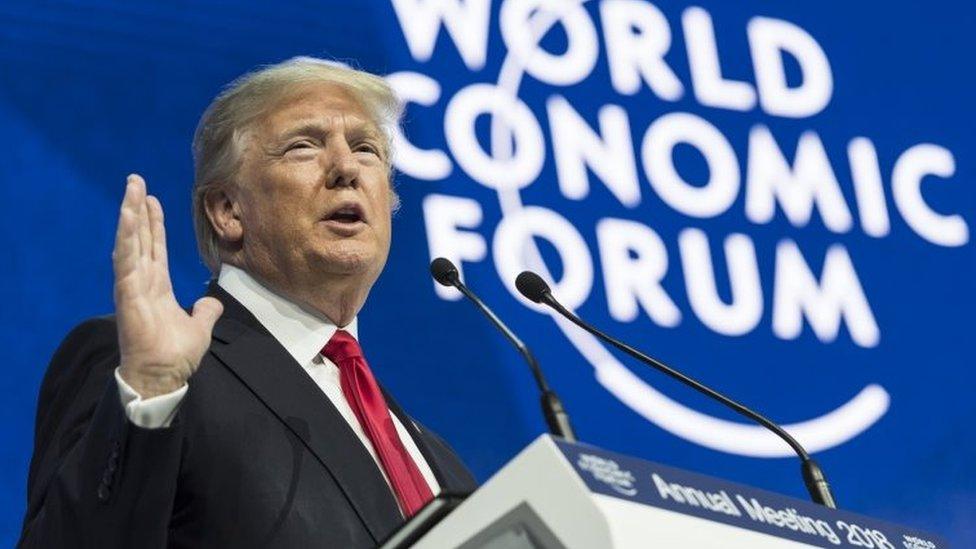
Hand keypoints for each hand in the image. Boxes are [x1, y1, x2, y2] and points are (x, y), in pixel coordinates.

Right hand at [113, 174, 222, 397]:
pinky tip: (127, 215)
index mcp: (156, 286)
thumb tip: (212, 302)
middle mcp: (142, 281)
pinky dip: (126, 237)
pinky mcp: (128, 293)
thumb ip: (206, 311)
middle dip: (137, 209)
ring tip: (131, 188)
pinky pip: (126, 260)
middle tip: (135, 181)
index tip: (152, 200)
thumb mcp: (199, 327)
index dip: (153, 223)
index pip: (154, 247)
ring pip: (131, 242)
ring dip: (130, 214)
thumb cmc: (175, 356)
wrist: (164, 377)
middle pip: (140, 237)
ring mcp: (133, 285)